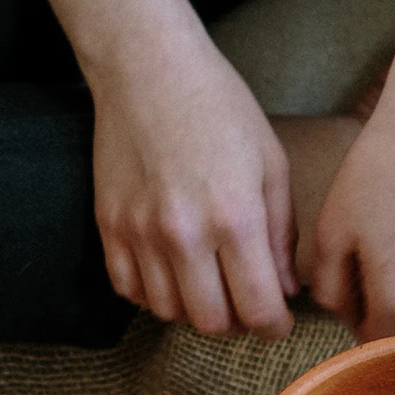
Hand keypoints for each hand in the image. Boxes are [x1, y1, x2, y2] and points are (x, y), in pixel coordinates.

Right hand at [89, 35, 296, 339]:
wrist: (148, 67)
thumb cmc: (218, 108)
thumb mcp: (270, 163)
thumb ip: (280, 234)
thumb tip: (283, 290)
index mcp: (235, 217)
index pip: (258, 308)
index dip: (273, 327)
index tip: (276, 322)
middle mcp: (185, 233)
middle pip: (211, 323)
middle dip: (235, 324)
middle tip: (244, 306)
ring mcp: (141, 234)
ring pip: (169, 313)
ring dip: (193, 310)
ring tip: (208, 285)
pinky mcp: (110, 228)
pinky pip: (130, 291)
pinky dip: (153, 295)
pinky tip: (171, 273)